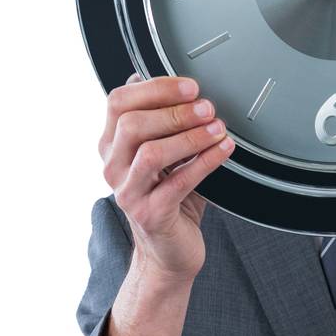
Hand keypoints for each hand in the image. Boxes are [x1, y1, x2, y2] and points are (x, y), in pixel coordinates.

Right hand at [98, 73, 233, 335]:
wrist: (169, 253)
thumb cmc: (171, 200)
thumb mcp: (163, 155)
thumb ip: (160, 121)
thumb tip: (165, 82)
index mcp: (111, 146)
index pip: (118, 103)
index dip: (154, 88)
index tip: (190, 86)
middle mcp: (112, 168)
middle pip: (131, 124)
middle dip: (175, 111)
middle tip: (209, 107)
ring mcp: (128, 193)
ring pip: (152, 152)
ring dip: (190, 136)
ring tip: (218, 128)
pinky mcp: (150, 214)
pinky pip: (178, 182)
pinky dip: (205, 162)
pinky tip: (224, 150)